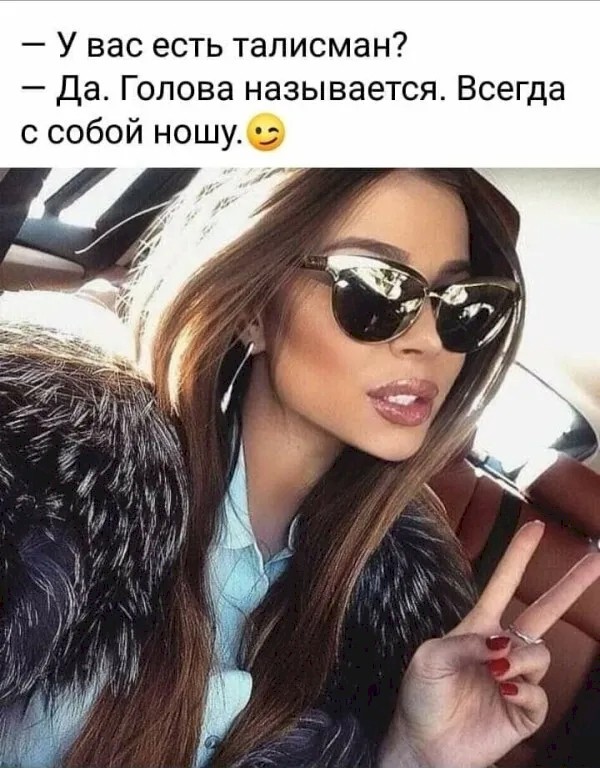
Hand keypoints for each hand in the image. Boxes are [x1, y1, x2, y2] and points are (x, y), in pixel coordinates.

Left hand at [381, 521, 599, 767]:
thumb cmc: (421, 695)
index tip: (535, 525)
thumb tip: (501, 642)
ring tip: (496, 672)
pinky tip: (506, 692)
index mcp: (478, 627)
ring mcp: (517, 679)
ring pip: (540, 653)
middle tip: (596, 557)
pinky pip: (540, 692)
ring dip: (520, 658)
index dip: (519, 555)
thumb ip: (464, 642)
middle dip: (571, 585)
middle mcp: (502, 648)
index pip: (504, 583)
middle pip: (545, 611)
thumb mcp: (429, 658)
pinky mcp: (525, 710)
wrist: (424, 744)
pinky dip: (526, 689)